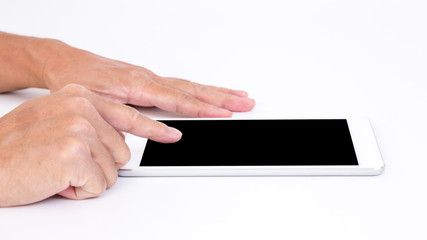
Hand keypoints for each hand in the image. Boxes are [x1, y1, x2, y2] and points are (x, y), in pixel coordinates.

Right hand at [0, 84, 181, 206]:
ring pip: (112, 171)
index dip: (154, 129)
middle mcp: (81, 107)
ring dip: (87, 180)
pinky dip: (79, 191)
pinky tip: (55, 180)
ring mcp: (79, 129)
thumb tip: (118, 134)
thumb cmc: (16, 147)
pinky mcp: (74, 154)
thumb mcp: (54, 118)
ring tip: (57, 170)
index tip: (173, 136)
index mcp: (79, 96)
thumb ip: (90, 119)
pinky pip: (98, 186)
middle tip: (65, 163)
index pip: (127, 115)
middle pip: (122, 152)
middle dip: (98, 166)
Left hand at [42, 40, 254, 116]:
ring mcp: (151, 77)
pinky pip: (180, 84)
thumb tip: (135, 138)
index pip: (178, 99)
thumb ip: (119, 118)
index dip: (203, 108)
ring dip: (216, 92)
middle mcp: (149, 78)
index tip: (224, 114)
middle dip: (222, 97)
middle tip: (246, 101)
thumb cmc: (77, 78)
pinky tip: (208, 92)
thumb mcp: (94, 102)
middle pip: (193, 89)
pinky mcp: (148, 79)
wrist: (65, 61)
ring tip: (238, 96)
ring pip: (190, 85)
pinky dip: (199, 89)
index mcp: (139, 84)